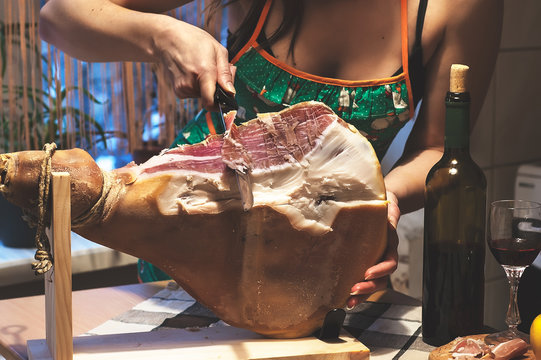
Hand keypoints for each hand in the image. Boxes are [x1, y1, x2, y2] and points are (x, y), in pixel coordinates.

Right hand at [152, 17, 235, 109]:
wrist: (168, 38)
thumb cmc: (194, 41)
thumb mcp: (218, 50)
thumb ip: (226, 73)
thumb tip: (231, 92)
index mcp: (204, 72)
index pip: (211, 103)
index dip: (221, 104)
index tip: (227, 98)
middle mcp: (191, 83)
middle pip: (211, 97)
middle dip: (217, 87)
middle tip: (215, 70)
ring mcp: (182, 88)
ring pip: (203, 95)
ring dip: (207, 86)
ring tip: (202, 67)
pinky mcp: (178, 91)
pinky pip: (194, 94)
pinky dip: (198, 86)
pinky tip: (193, 72)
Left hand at [346, 190, 399, 308]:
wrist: (383, 203)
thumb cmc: (383, 204)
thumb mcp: (388, 206)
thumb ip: (390, 214)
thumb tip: (389, 216)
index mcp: (390, 243)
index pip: (390, 262)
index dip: (381, 270)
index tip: (367, 273)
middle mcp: (384, 255)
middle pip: (382, 278)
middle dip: (369, 287)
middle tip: (353, 291)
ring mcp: (375, 260)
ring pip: (374, 283)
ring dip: (362, 295)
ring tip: (348, 302)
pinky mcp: (365, 261)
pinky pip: (363, 279)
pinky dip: (356, 290)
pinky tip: (343, 297)